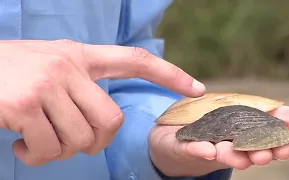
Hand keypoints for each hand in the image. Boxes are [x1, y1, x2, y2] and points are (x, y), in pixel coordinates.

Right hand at [0, 40, 205, 165]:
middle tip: (73, 141)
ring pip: (81, 138)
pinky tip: (22, 143)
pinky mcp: (25, 105)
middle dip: (96, 141)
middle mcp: (69, 66)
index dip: (169, 74)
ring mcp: (48, 84)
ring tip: (39, 140)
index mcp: (80, 55)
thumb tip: (101, 126)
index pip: (135, 60)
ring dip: (61, 150)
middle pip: (111, 120)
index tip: (196, 88)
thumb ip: (80, 87)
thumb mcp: (52, 65)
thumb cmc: (13, 69)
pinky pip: (48, 149)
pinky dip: (37, 156)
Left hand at [149, 105, 288, 176]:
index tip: (284, 150)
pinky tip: (207, 149)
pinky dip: (200, 149)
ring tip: (230, 151)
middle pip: (247, 149)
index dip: (278, 145)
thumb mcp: (257, 112)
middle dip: (256, 152)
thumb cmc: (223, 124)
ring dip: (230, 154)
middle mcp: (232, 143)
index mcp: (249, 133)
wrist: (181, 135)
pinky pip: (192, 147)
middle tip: (263, 155)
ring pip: (223, 152)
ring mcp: (210, 145)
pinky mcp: (187, 145)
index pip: (269, 139)